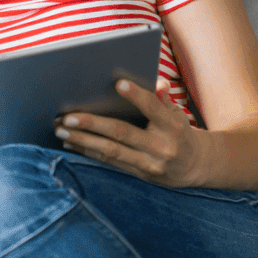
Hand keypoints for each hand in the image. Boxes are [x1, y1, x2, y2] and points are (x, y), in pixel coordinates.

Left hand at [54, 77, 204, 187]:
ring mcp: (149, 164)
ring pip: (111, 151)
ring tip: (61, 130)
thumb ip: (165, 99)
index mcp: (172, 126)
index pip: (154, 108)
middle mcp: (160, 147)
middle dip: (92, 124)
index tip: (118, 83)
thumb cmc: (180, 131)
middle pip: (122, 133)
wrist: (195, 166)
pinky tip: (72, 142)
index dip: (137, 96)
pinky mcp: (139, 174)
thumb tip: (159, 83)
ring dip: (83, 140)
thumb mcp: (178, 113)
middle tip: (68, 116)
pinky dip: (89, 152)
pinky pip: (110, 162)